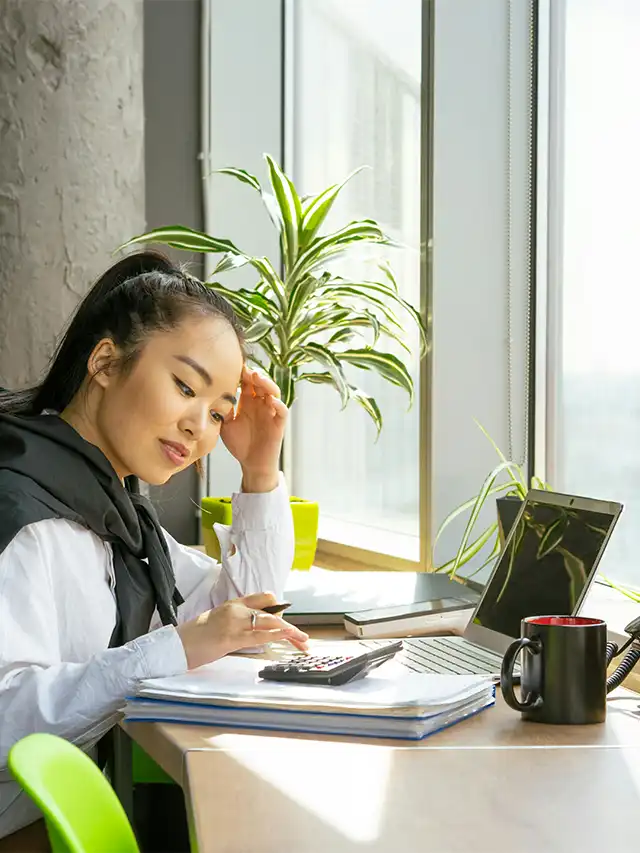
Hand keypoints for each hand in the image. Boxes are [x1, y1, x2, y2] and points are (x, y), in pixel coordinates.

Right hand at [176, 592, 308, 669]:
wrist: (176, 644)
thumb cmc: (195, 637)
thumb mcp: (219, 623)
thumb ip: (237, 623)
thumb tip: (254, 631)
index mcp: (232, 604)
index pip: (262, 598)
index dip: (279, 607)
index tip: (289, 619)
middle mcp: (236, 609)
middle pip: (271, 613)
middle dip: (289, 626)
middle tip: (303, 637)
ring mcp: (234, 622)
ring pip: (269, 623)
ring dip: (289, 633)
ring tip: (303, 641)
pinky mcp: (231, 637)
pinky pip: (259, 635)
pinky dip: (276, 636)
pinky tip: (287, 638)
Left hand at [220, 367, 286, 491]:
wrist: (251, 464)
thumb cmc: (239, 444)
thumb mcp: (226, 424)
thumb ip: (223, 410)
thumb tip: (213, 395)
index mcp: (248, 402)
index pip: (248, 382)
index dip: (242, 374)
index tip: (233, 367)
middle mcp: (261, 404)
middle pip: (261, 383)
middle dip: (254, 375)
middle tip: (245, 370)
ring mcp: (271, 412)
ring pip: (273, 392)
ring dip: (267, 383)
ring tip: (258, 378)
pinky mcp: (279, 423)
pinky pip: (282, 411)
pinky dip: (278, 404)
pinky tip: (271, 400)